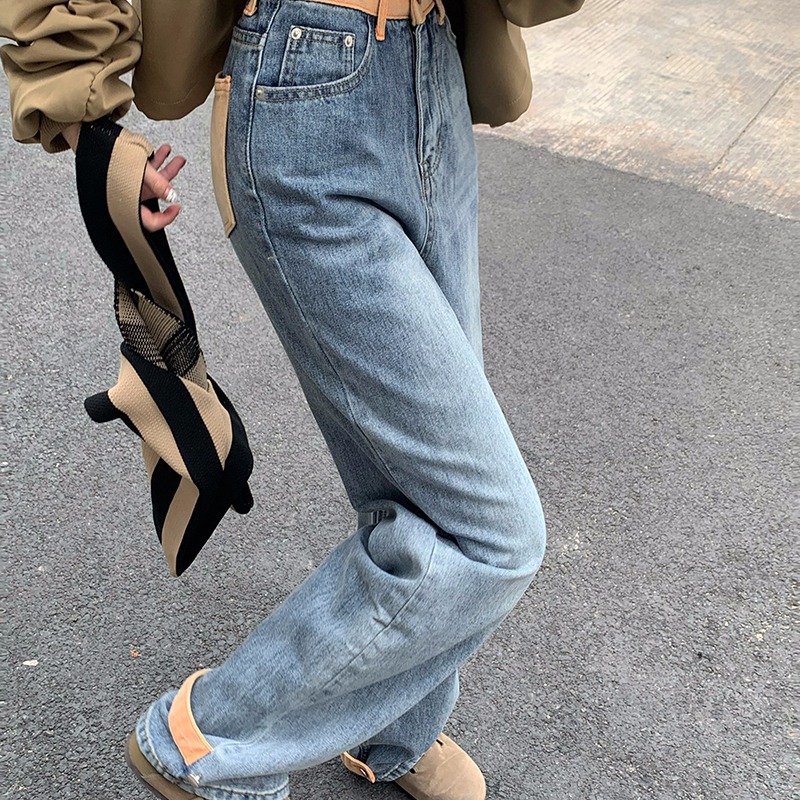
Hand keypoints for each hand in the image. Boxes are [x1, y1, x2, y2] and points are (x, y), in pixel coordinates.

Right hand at [63, 123, 185, 231]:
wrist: (85, 135)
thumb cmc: (105, 153)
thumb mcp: (138, 169)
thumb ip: (157, 184)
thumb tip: (172, 196)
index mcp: (127, 204)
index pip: (150, 222)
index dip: (166, 218)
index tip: (177, 207)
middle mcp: (129, 196)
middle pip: (156, 194)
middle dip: (170, 178)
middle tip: (179, 164)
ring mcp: (128, 184)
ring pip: (152, 180)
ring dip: (165, 166)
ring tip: (175, 155)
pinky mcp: (126, 173)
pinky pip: (145, 170)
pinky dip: (154, 160)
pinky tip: (163, 150)